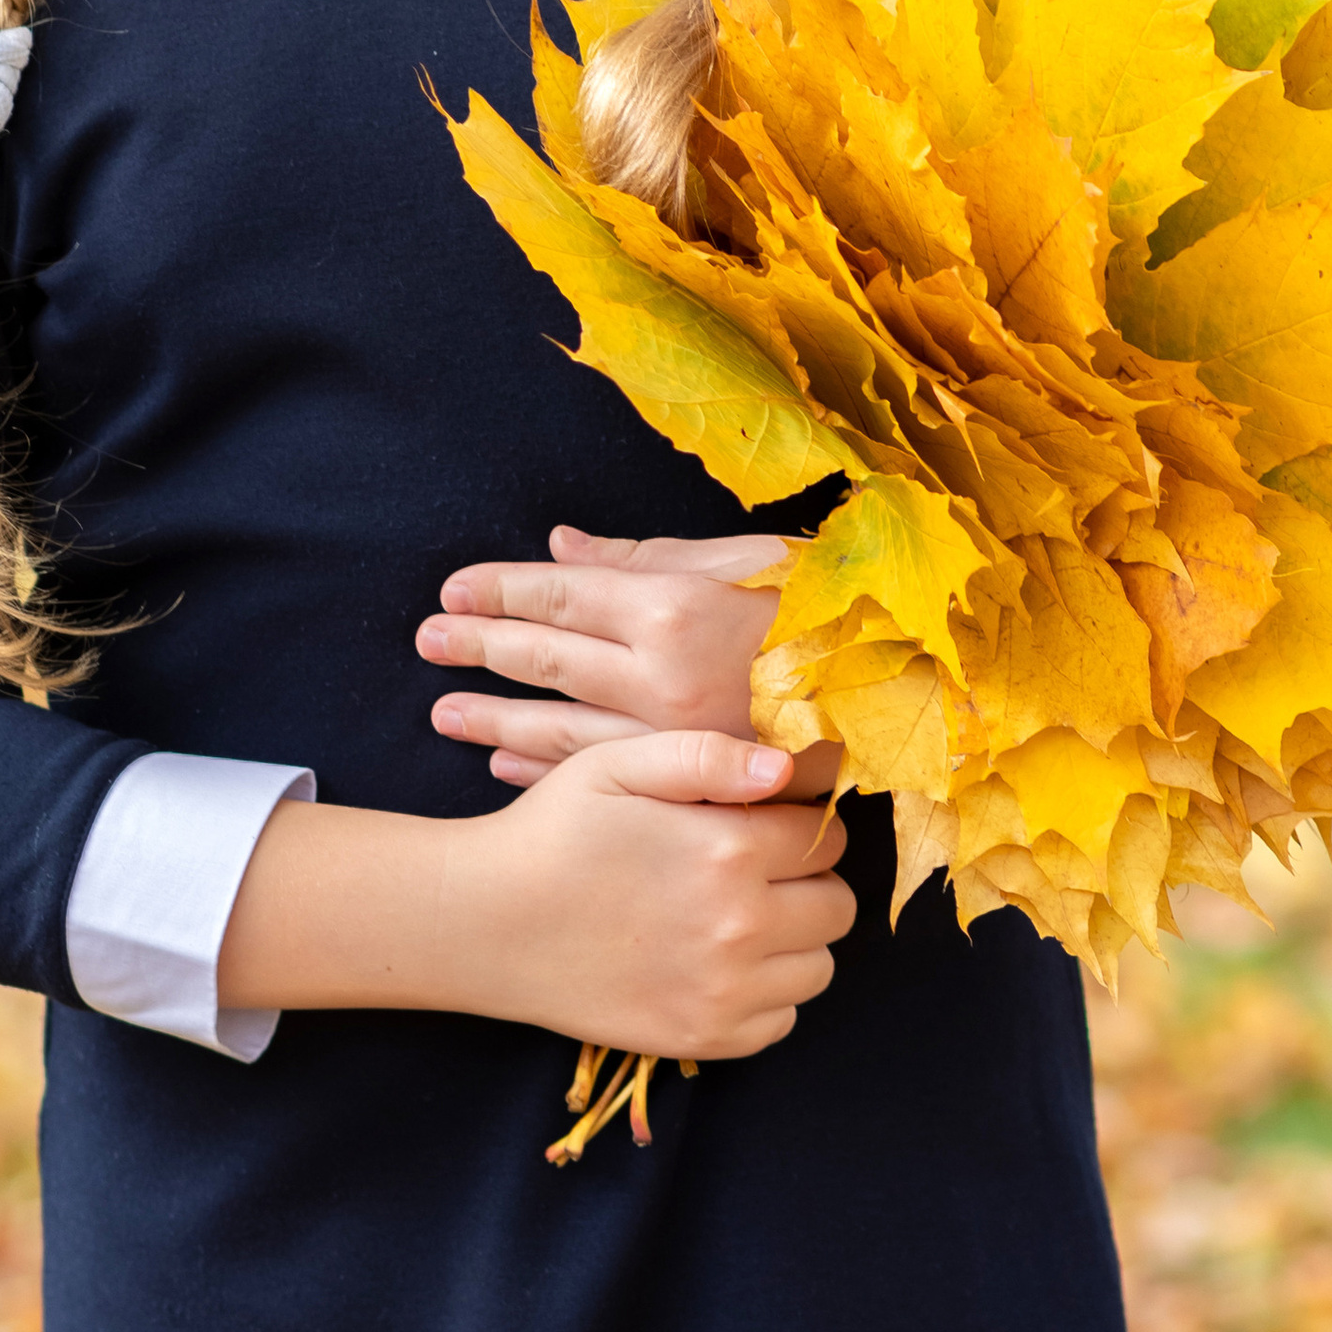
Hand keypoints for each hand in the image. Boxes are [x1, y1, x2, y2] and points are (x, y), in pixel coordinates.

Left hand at [418, 524, 836, 790]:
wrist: (903, 691)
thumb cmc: (825, 608)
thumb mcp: (737, 558)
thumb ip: (641, 558)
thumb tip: (558, 549)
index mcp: (670, 605)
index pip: (558, 595)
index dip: (498, 592)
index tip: (452, 592)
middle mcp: (660, 674)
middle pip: (543, 660)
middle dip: (478, 650)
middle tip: (429, 644)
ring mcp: (671, 738)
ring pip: (558, 728)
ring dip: (494, 720)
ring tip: (445, 715)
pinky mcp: (688, 782)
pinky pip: (598, 776)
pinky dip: (543, 769)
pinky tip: (506, 766)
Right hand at [437, 732, 852, 1060]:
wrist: (483, 925)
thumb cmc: (551, 831)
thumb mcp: (616, 764)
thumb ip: (708, 754)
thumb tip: (788, 768)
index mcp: (727, 849)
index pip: (826, 838)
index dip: (800, 825)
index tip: (764, 825)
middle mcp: (739, 925)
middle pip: (837, 905)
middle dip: (807, 882)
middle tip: (753, 872)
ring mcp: (725, 991)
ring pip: (820, 966)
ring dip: (794, 941)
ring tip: (737, 918)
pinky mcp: (704, 1038)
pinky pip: (782, 1020)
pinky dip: (765, 994)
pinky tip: (718, 964)